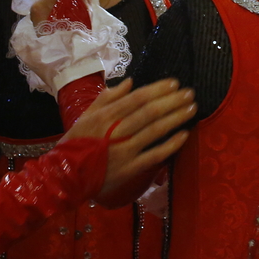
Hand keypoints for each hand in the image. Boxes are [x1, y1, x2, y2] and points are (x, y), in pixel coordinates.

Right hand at [67, 78, 194, 195]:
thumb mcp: (86, 115)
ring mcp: (125, 150)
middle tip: (190, 93)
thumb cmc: (77, 143)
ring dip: (176, 118)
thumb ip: (108, 97)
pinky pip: (155, 155)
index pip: (137, 98)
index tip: (175, 83)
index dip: (158, 89)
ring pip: (155, 131)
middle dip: (172, 101)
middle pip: (150, 112)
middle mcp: (117, 131)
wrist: (66, 176)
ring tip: (191, 108)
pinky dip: (171, 145)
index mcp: (105, 116)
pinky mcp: (130, 169)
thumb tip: (130, 82)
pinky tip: (184, 135)